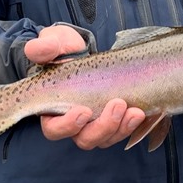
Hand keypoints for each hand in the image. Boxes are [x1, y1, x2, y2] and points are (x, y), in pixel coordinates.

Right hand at [24, 25, 145, 149]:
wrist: (82, 49)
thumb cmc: (63, 49)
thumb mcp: (53, 43)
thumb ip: (44, 47)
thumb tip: (39, 49)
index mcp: (51, 109)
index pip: (54, 129)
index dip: (68, 125)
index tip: (83, 111)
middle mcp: (73, 122)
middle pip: (85, 139)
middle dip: (103, 127)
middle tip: (118, 104)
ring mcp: (94, 122)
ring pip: (106, 138)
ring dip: (121, 127)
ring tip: (136, 111)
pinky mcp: (112, 118)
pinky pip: (122, 130)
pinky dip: (132, 124)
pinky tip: (142, 111)